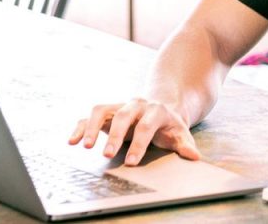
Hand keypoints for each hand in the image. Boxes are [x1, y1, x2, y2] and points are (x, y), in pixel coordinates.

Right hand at [68, 98, 200, 165]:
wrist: (162, 107)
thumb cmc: (170, 125)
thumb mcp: (180, 133)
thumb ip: (185, 145)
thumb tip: (194, 157)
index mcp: (156, 110)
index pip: (146, 126)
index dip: (139, 143)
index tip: (131, 162)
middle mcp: (136, 105)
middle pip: (124, 117)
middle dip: (115, 136)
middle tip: (106, 155)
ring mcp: (120, 106)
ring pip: (102, 110)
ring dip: (92, 127)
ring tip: (84, 147)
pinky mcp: (108, 111)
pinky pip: (90, 116)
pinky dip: (80, 127)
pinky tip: (72, 141)